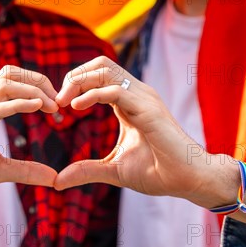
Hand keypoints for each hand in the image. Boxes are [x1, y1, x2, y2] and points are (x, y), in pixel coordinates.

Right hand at [0, 66, 59, 212]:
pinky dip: (18, 103)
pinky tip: (38, 107)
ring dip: (33, 89)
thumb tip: (54, 178)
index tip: (57, 107)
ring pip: (4, 83)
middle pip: (10, 72)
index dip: (39, 87)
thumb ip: (25, 171)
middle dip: (39, 80)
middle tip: (59, 102)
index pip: (14, 82)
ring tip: (52, 106)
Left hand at [54, 56, 239, 208]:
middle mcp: (137, 94)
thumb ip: (86, 170)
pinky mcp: (148, 109)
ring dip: (80, 80)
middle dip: (74, 76)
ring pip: (106, 69)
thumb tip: (58, 181)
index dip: (76, 84)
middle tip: (58, 100)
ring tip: (64, 101)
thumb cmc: (158, 172)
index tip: (59, 106)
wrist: (188, 180)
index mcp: (129, 103)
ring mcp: (144, 98)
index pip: (99, 76)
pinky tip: (77, 106)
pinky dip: (93, 94)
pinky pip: (117, 90)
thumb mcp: (113, 170)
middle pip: (100, 64)